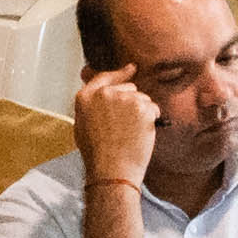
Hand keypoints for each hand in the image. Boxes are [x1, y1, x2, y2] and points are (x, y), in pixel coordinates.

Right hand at [73, 64, 160, 199]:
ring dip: (142, 112)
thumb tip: (104, 94)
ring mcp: (124, 98)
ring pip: (142, 98)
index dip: (120, 73)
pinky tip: (141, 134)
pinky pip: (153, 108)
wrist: (111, 170)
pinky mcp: (141, 107)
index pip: (104, 77)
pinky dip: (152, 120)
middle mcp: (104, 93)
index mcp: (85, 97)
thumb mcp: (83, 125)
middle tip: (125, 127)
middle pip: (128, 88)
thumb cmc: (97, 154)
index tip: (132, 68)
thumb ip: (92, 105)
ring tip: (130, 133)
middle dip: (131, 102)